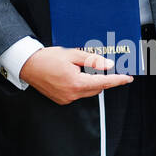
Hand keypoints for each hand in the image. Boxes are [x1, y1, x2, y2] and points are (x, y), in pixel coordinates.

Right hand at [19, 45, 133, 103]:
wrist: (28, 65)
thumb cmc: (48, 58)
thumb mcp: (72, 54)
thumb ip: (92, 61)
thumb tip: (109, 66)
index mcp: (76, 83)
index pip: (103, 83)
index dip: (118, 80)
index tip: (128, 78)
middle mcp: (72, 94)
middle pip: (97, 88)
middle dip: (100, 77)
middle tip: (93, 65)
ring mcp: (66, 99)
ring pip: (88, 91)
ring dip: (89, 81)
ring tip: (76, 68)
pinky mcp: (61, 100)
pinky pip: (77, 94)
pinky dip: (79, 85)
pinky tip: (70, 75)